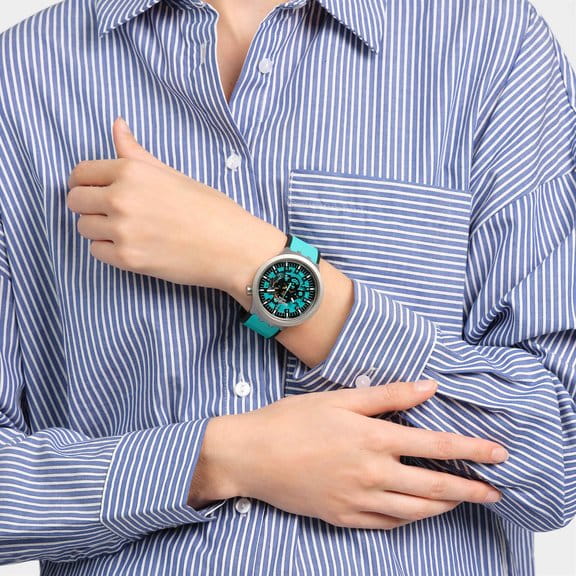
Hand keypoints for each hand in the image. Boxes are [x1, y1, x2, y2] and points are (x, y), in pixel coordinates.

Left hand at [67, 117, 284, 291]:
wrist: (233, 247)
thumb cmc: (211, 208)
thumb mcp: (173, 174)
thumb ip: (137, 153)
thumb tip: (117, 125)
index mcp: (132, 172)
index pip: (81, 173)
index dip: (85, 181)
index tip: (94, 189)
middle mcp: (121, 199)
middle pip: (76, 200)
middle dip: (88, 205)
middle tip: (111, 212)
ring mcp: (122, 231)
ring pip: (84, 227)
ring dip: (99, 228)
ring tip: (126, 230)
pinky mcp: (128, 260)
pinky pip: (96, 252)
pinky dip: (109, 250)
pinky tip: (133, 245)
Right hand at [190, 380, 507, 529]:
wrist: (251, 455)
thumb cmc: (293, 420)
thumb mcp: (340, 399)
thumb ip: (388, 395)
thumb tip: (428, 387)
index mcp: (372, 439)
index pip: (435, 446)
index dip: (471, 449)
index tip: (497, 453)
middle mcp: (371, 473)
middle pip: (433, 487)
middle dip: (469, 489)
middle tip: (494, 490)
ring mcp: (357, 500)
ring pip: (414, 511)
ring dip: (445, 507)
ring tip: (463, 501)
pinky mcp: (343, 517)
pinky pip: (386, 524)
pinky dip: (410, 519)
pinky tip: (419, 514)